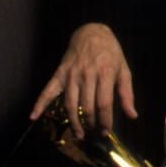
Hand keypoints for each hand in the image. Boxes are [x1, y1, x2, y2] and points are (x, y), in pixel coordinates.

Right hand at [29, 22, 136, 139]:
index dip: (105, 121)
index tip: (105, 132)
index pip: (104, 103)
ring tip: (78, 133)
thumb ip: (127, 94)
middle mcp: (87, 74)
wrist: (92, 32)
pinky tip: (33, 116)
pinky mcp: (60, 73)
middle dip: (90, 124)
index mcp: (105, 73)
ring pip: (70, 103)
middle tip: (93, 133)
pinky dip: (39, 103)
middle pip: (87, 106)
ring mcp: (71, 74)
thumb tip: (132, 116)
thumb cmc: (110, 53)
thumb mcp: (123, 70)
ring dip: (73, 121)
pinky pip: (48, 90)